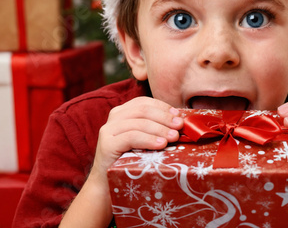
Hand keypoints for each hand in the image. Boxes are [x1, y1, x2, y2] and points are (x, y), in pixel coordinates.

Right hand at [60, 97, 183, 227]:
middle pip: (144, 110)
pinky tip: (161, 144)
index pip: (145, 102)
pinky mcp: (107, 144)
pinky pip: (131, 137)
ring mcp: (108, 130)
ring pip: (139, 122)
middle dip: (165, 118)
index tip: (179, 116)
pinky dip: (149, 139)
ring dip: (160, 129)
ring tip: (174, 137)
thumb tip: (180, 123)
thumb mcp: (145, 141)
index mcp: (123, 112)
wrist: (108, 184)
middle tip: (180, 127)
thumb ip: (156, 129)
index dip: (163, 107)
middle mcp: (114, 117)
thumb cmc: (131, 161)